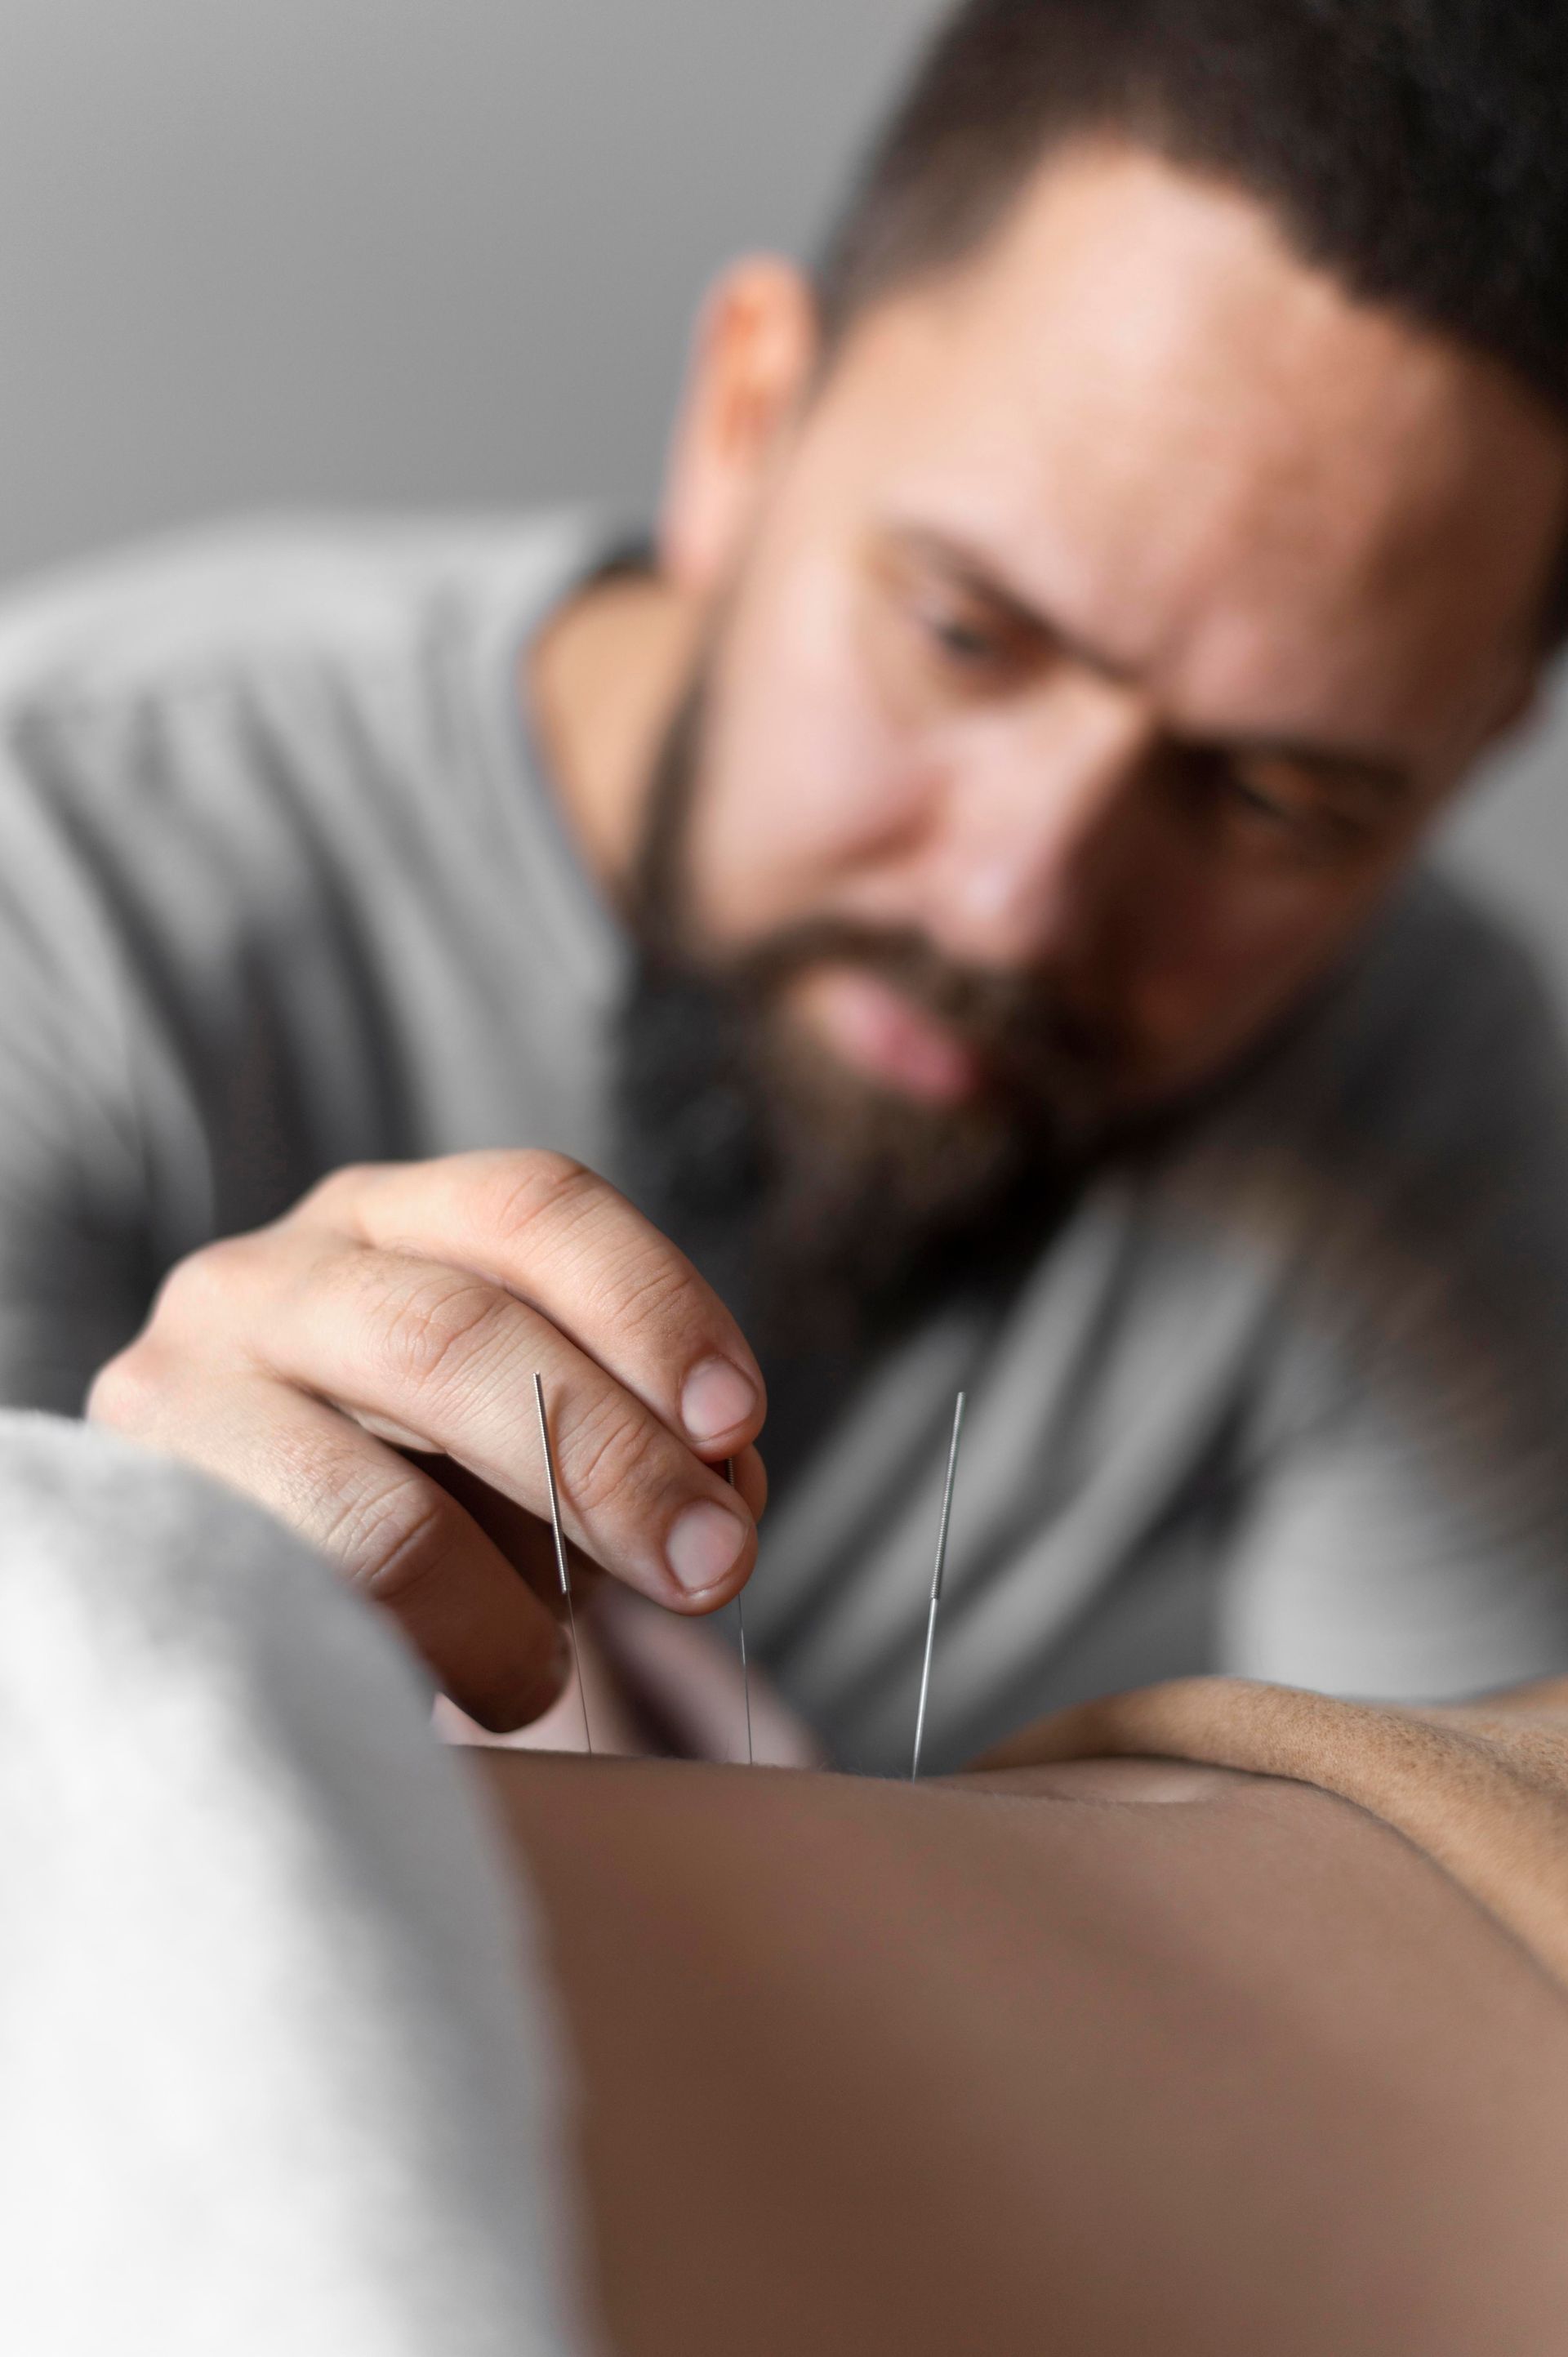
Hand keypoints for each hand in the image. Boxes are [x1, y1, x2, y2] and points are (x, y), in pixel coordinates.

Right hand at [89, 1151, 766, 1729]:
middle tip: (713, 1563)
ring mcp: (183, 1394)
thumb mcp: (526, 1444)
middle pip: (460, 1330)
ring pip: (382, 1500)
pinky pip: (319, 1606)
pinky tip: (487, 1684)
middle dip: (613, 1457)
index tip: (735, 1421)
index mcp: (386, 1219)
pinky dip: (439, 1651)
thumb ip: (630, 1440)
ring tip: (562, 1668)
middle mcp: (268, 1274)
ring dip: (517, 1598)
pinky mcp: (146, 1529)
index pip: (532, 1203)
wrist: (207, 1606)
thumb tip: (724, 1494)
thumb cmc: (409, 1511)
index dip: (650, 1303)